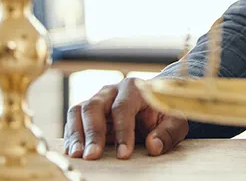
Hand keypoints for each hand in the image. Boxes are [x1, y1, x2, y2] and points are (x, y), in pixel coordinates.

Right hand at [64, 77, 187, 159]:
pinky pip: (73, 120)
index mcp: (134, 88)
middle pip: (95, 106)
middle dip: (92, 133)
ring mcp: (97, 99)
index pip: (123, 107)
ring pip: (79, 111)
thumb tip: (154, 146)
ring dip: (76, 134)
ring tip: (77, 155)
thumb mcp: (175, 120)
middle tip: (92, 156)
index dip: (122, 131)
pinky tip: (71, 151)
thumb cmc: (164, 111)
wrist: (153, 102)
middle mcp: (111, 91)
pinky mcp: (87, 111)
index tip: (123, 154)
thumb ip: (168, 132)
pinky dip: (71, 135)